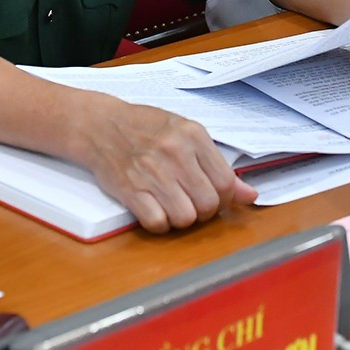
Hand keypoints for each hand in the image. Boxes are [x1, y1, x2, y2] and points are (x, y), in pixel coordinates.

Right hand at [71, 99, 255, 232]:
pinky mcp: (130, 190)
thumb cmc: (145, 128)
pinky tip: (155, 210)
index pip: (225, 183)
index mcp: (193, 135)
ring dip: (181, 219)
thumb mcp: (185, 133)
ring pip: (185, 218)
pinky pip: (157, 223)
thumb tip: (249, 195)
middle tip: (192, 203)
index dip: (223, 199)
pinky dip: (159, 224)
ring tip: (172, 206)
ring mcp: (152, 172)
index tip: (212, 198)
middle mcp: (175, 152)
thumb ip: (218, 164)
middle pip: (208, 204)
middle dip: (203, 212)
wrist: (100, 125)